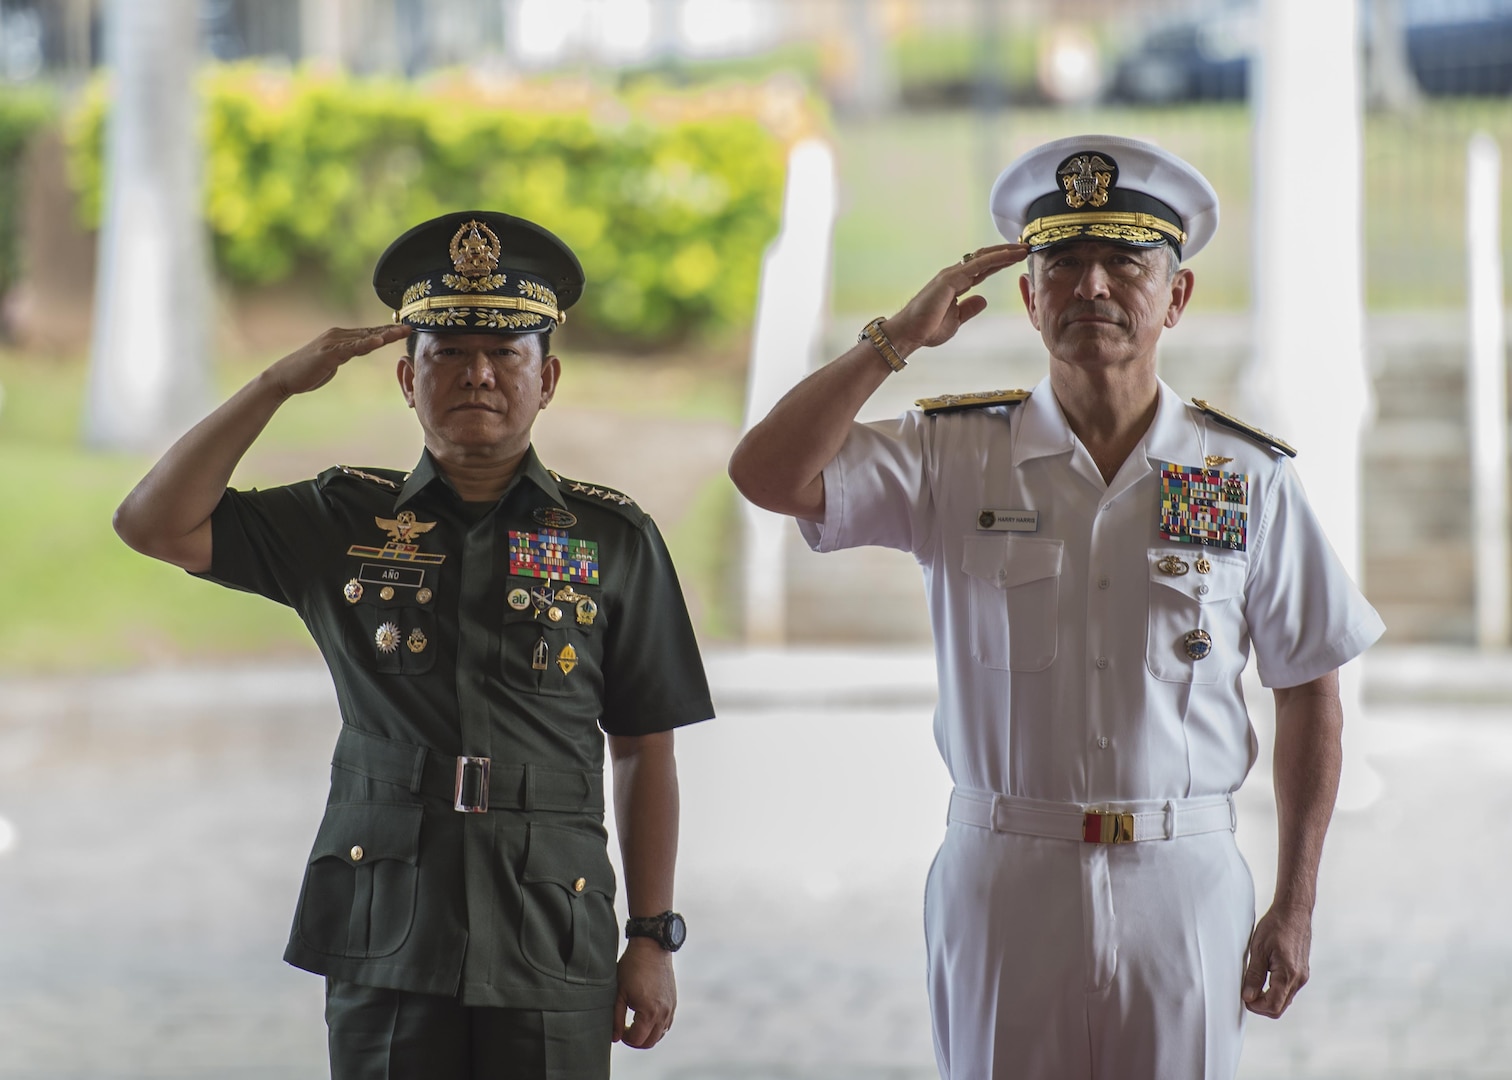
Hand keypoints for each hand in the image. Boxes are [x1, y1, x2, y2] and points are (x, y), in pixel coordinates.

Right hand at [266, 324, 410, 398]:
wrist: (284, 378)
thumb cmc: (307, 372)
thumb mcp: (332, 361)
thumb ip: (346, 353)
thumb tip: (358, 350)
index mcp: (340, 337)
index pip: (368, 333)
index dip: (387, 331)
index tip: (404, 329)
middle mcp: (338, 335)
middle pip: (370, 332)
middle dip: (391, 330)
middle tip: (411, 326)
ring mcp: (333, 342)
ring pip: (365, 338)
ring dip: (385, 334)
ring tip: (402, 331)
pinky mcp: (329, 353)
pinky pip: (352, 348)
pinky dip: (366, 344)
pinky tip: (379, 341)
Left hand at [612, 937, 675, 1048]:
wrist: (651, 948)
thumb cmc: (632, 967)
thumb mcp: (619, 993)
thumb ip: (616, 1018)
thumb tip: (615, 1037)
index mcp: (649, 1012)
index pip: (637, 1040)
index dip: (626, 1038)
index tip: (620, 1029)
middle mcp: (663, 1013)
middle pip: (651, 1042)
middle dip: (637, 1040)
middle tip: (626, 1030)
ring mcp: (671, 1008)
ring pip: (661, 1034)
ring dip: (648, 1034)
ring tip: (636, 1023)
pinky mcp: (673, 1001)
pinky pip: (667, 1023)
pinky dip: (658, 1026)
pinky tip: (647, 1016)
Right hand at [883, 243, 1029, 355]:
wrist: (909, 333)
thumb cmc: (927, 329)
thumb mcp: (956, 320)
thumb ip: (969, 309)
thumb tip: (983, 300)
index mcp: (956, 284)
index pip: (983, 269)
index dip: (1001, 263)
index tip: (1018, 259)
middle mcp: (954, 275)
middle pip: (985, 258)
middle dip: (1006, 252)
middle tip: (1026, 248)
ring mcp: (952, 275)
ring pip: (984, 258)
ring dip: (1005, 252)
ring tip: (1024, 248)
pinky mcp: (951, 278)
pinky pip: (977, 265)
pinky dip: (995, 258)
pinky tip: (1009, 255)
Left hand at [1242, 903, 1312, 1017]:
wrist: (1294, 912)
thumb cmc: (1276, 926)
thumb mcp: (1258, 949)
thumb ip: (1254, 975)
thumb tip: (1248, 997)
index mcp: (1288, 974)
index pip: (1273, 1006)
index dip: (1256, 1006)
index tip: (1243, 997)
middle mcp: (1299, 979)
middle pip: (1280, 1008)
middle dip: (1261, 1006)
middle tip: (1246, 993)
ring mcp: (1302, 977)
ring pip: (1285, 1000)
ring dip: (1268, 999)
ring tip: (1253, 985)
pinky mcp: (1302, 973)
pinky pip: (1289, 990)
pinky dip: (1276, 991)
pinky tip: (1264, 980)